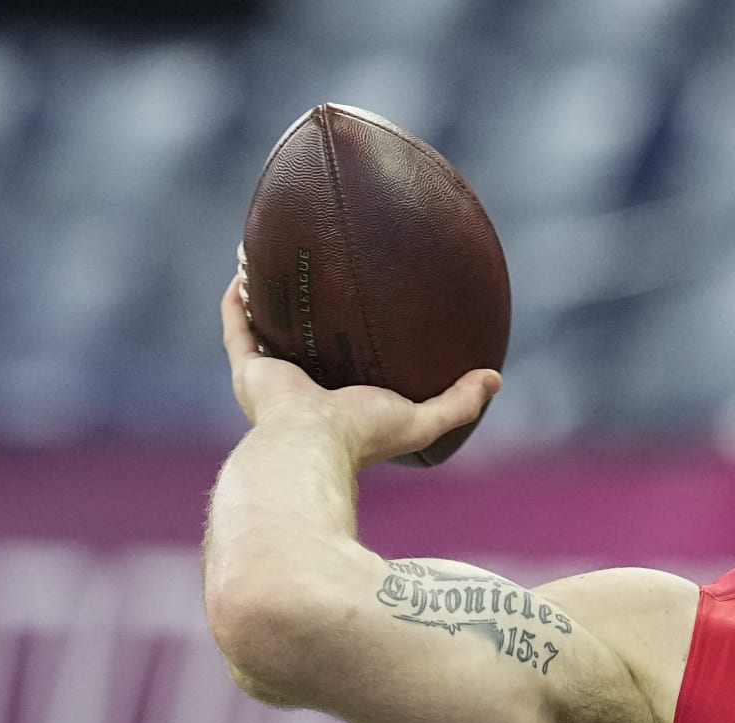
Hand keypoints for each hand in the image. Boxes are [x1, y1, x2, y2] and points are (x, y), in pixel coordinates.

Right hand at [219, 272, 498, 469]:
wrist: (312, 444)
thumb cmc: (365, 436)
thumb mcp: (423, 419)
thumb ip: (459, 402)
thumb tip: (496, 379)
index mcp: (339, 407)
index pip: (349, 374)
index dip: (355, 348)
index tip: (369, 318)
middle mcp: (303, 392)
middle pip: (306, 349)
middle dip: (311, 320)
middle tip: (324, 284)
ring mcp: (271, 381)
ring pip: (265, 334)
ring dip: (268, 303)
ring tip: (277, 266)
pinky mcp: (247, 369)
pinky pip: (238, 326)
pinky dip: (239, 300)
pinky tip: (246, 267)